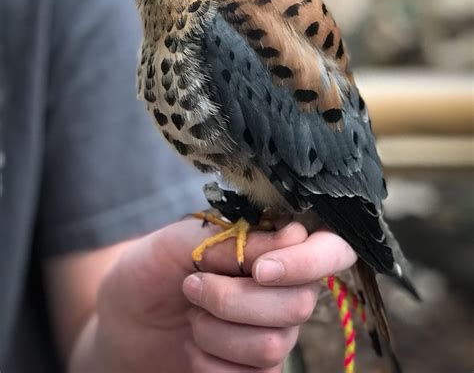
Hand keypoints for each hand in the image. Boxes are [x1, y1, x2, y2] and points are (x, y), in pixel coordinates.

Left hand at [70, 219, 355, 372]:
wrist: (121, 323)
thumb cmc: (152, 270)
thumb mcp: (180, 242)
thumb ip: (233, 237)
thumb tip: (293, 235)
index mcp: (273, 244)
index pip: (331, 247)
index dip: (308, 261)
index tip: (258, 269)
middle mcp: (285, 288)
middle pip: (300, 302)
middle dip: (235, 300)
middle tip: (192, 287)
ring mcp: (274, 331)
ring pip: (275, 343)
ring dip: (218, 331)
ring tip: (191, 315)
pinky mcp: (256, 372)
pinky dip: (211, 363)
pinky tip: (193, 347)